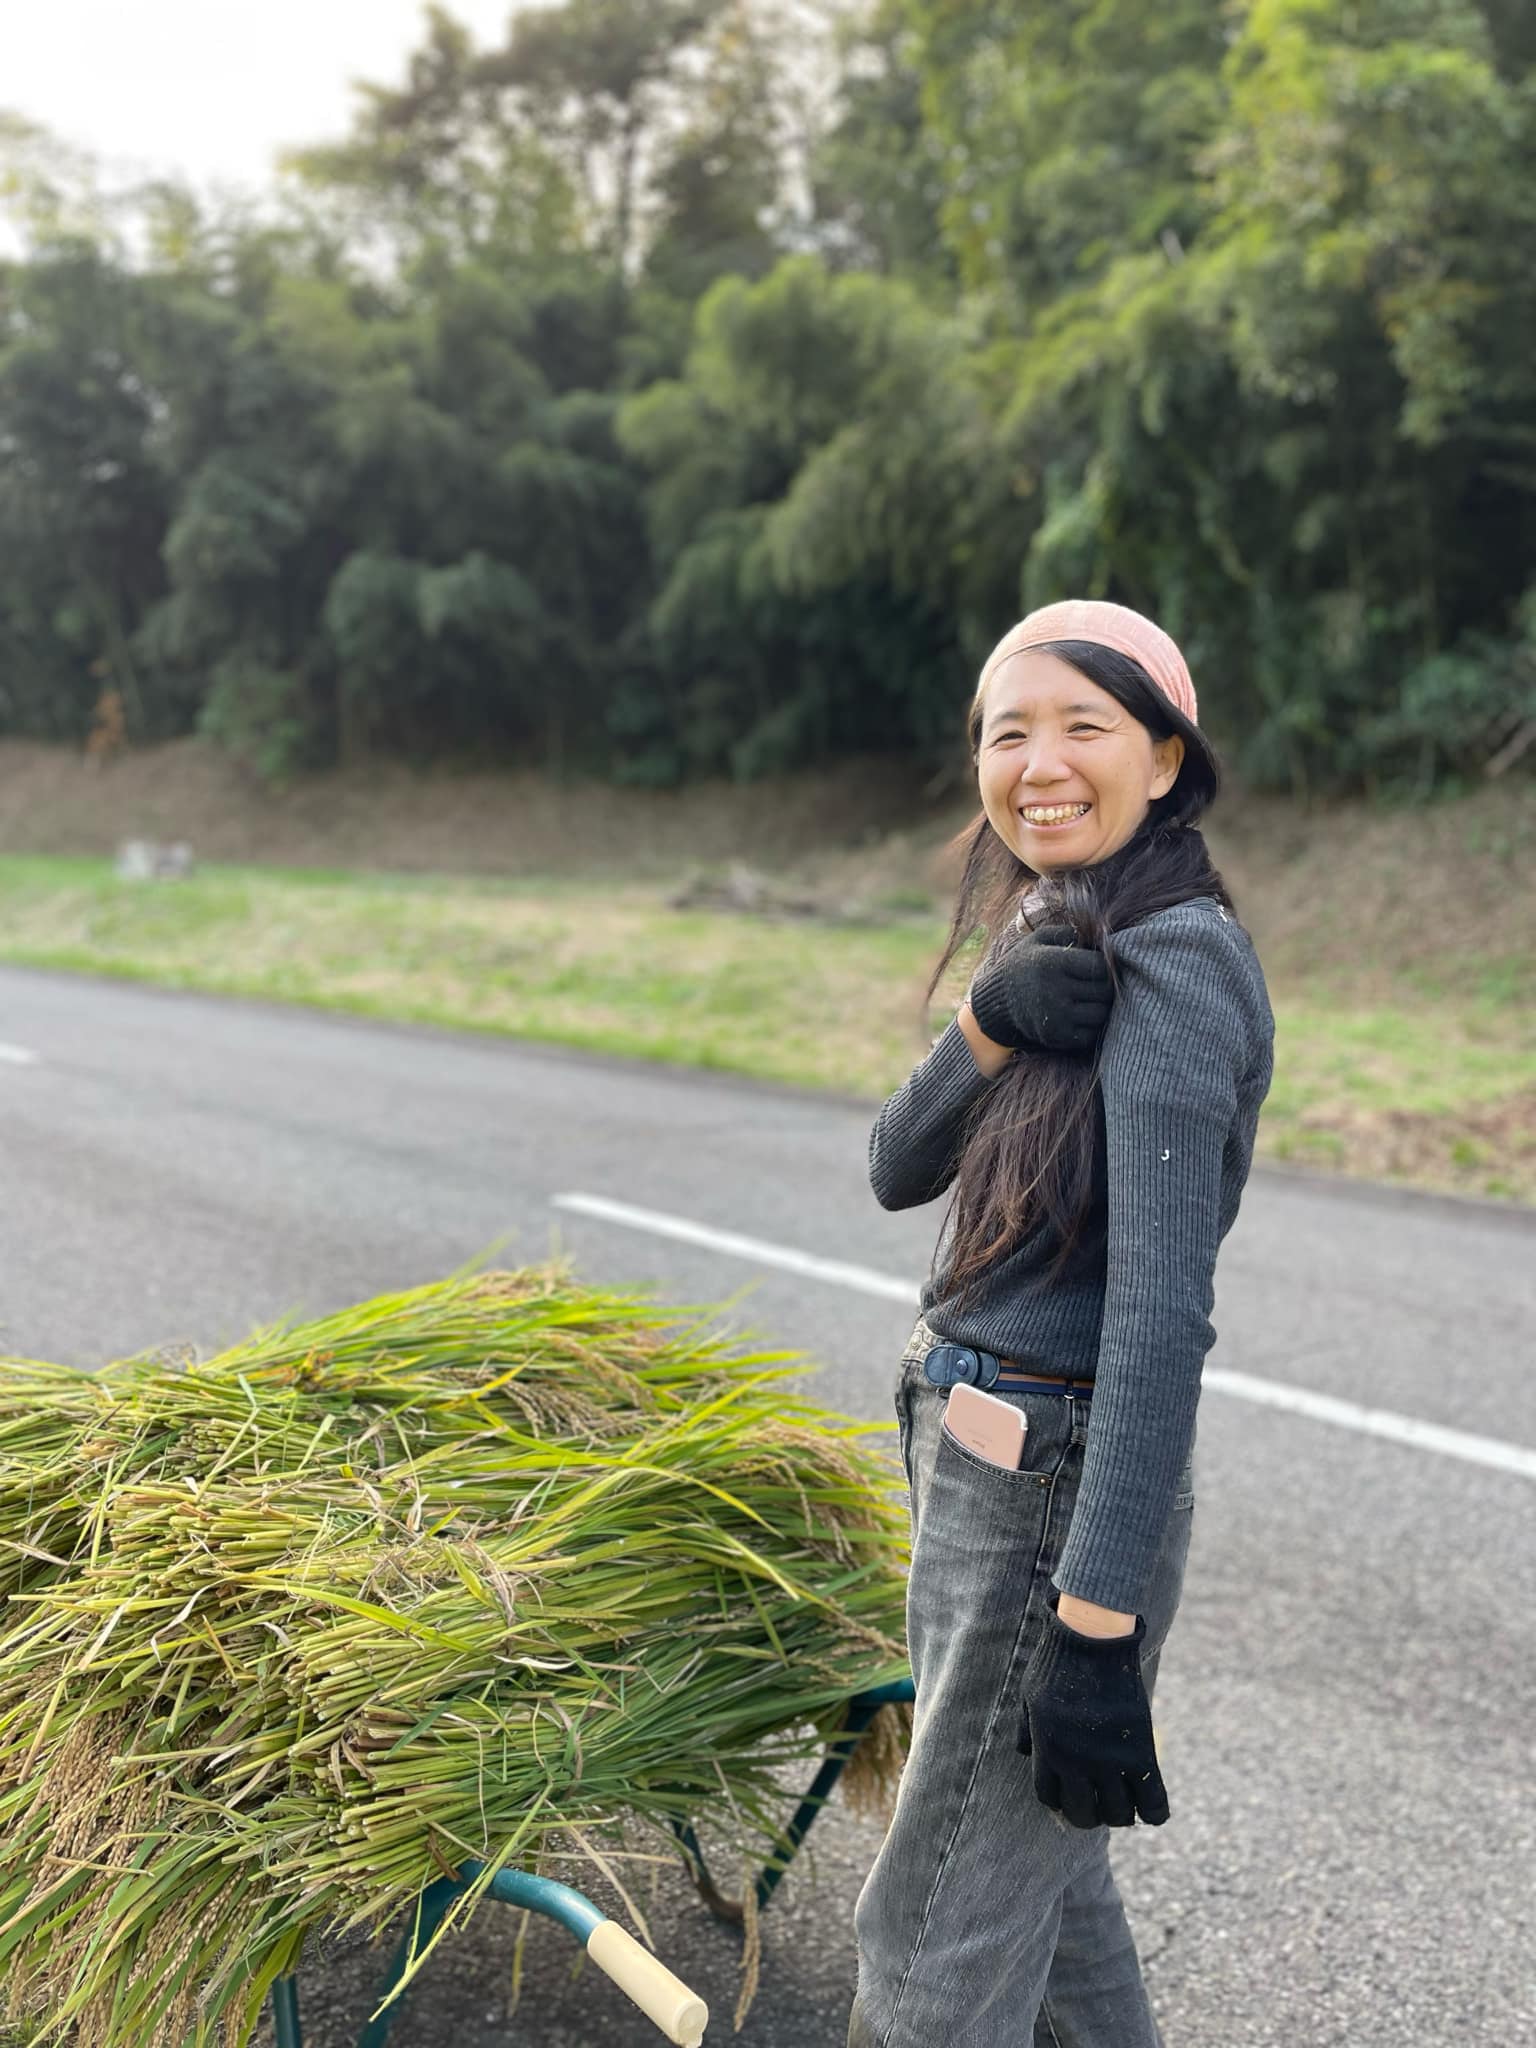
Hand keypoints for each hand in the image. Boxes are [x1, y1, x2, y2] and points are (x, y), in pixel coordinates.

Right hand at [967, 926, 1111, 1056]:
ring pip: (1101, 1014)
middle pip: (1104, 991)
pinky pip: (1090, 1035)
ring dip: (1100, 1007)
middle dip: (1105, 987)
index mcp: (1053, 963)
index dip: (1105, 966)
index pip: (1100, 966)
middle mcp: (1054, 990)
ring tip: (1088, 999)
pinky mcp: (1056, 1037)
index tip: (1096, 966)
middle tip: (1096, 984)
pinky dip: (1090, 1026)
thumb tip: (1100, 937)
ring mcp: (1056, 1017)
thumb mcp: (1039, 939)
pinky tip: (1079, 1016)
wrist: (996, 1001)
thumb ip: (1069, 931)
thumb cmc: (1025, 964)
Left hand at [1016, 1586, 1167, 1828]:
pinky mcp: (1139, 1751)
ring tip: (1124, 1803)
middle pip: (1083, 1814)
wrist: (1092, 1639)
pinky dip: (1154, 1813)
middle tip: (1100, 1803)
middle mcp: (1075, 1762)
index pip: (1050, 1798)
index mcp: (1047, 1749)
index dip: (1061, 1802)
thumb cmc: (1057, 1663)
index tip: (1072, 1795)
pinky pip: (1151, 1801)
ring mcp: (1108, 1760)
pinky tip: (1152, 1810)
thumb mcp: (1029, 1696)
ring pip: (1117, 1814)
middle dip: (1090, 1815)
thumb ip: (1024, 1728)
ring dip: (1120, 1815)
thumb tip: (1024, 1753)